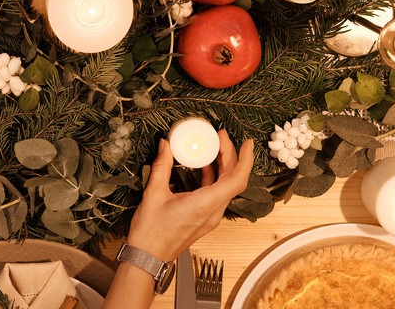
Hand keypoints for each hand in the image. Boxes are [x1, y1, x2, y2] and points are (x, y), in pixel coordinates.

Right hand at [125, 132, 254, 261]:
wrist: (148, 258)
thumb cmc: (151, 233)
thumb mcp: (154, 193)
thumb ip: (162, 166)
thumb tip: (165, 145)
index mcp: (205, 205)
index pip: (236, 180)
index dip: (245, 159)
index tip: (247, 143)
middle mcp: (213, 212)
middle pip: (233, 180)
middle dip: (230, 155)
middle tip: (221, 136)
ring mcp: (210, 217)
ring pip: (226, 187)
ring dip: (223, 166)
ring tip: (214, 146)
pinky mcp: (204, 219)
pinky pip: (217, 194)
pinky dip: (214, 177)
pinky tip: (204, 165)